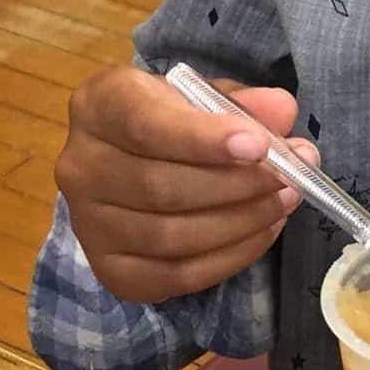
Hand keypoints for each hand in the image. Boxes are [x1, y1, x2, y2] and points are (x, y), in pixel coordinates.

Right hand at [55, 67, 318, 303]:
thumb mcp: (206, 94)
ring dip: (239, 223)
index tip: (258, 146)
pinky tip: (262, 233)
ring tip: (283, 203)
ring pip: (169, 237)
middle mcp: (79, 166)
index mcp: (99, 106)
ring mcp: (88, 224)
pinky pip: (174, 276)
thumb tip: (282, 112)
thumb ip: (244, 101)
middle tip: (289, 179)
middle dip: (237, 187)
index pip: (146, 126)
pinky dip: (228, 258)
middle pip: (161, 188)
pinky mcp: (109, 269)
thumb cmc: (174, 117)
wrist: (135, 155)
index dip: (204, 139)